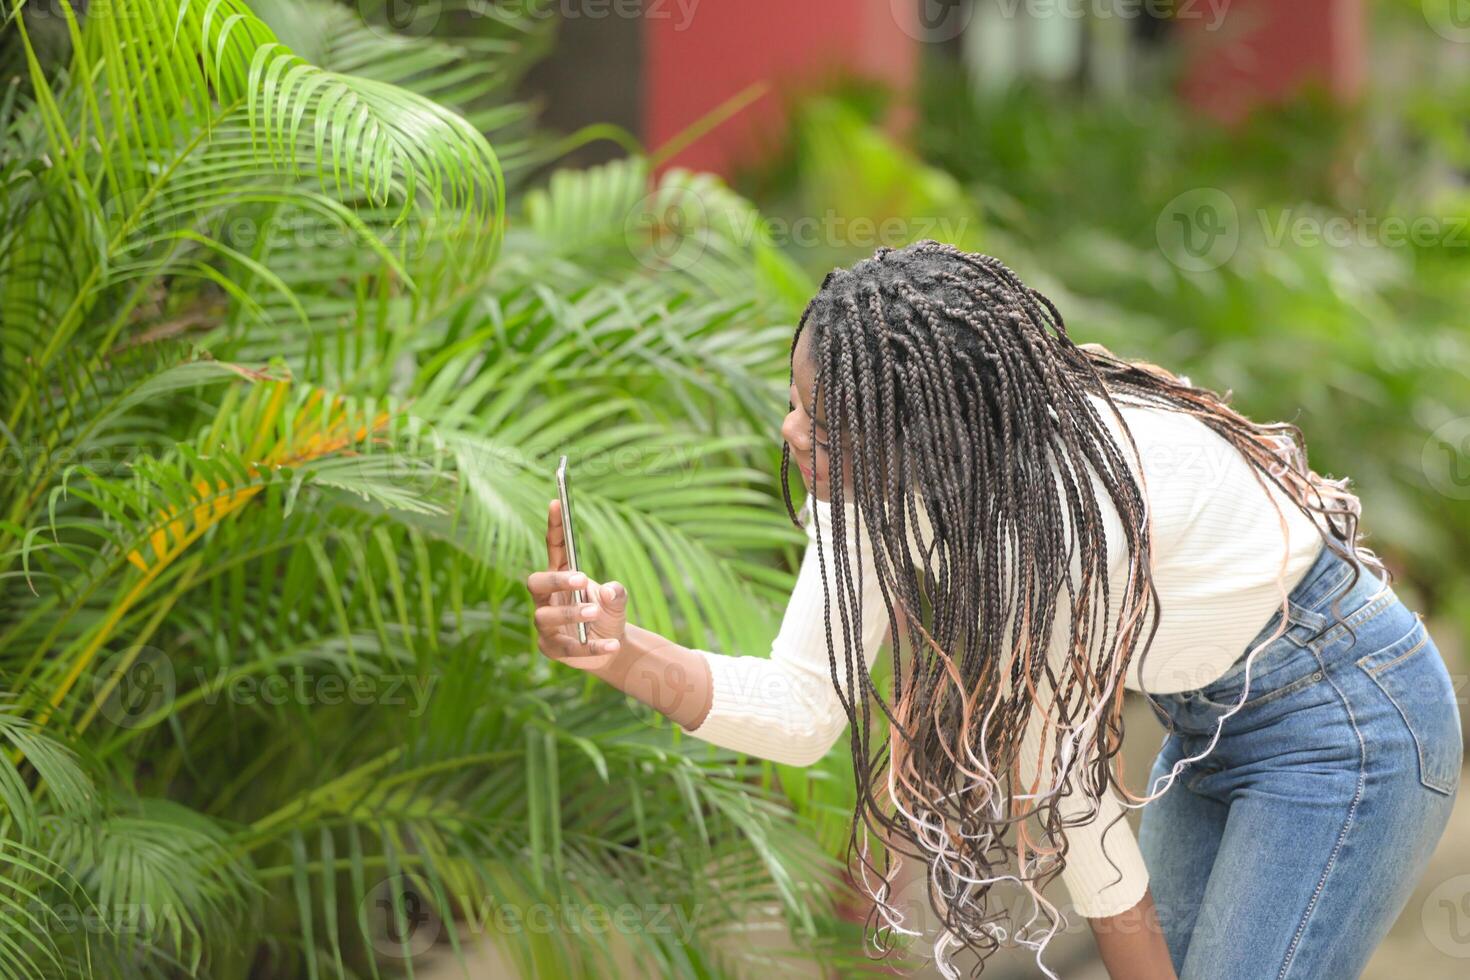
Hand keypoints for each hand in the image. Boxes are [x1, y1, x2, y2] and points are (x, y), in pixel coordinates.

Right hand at [526, 499, 627, 670]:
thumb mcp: (618, 600)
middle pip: (536, 582)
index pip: (553, 547)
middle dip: (556, 580)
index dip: (554, 526)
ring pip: (546, 617)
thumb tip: (609, 591)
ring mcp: (545, 624)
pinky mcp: (552, 648)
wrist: (613, 648)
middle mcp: (547, 598)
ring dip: (571, 612)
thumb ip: (617, 592)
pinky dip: (590, 647)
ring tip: (595, 611)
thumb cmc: (608, 614)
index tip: (557, 502)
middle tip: (581, 578)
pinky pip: (566, 648)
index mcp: (561, 576)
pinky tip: (612, 644)